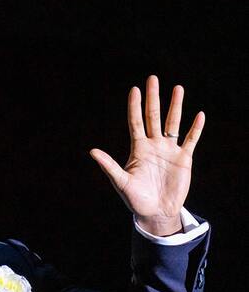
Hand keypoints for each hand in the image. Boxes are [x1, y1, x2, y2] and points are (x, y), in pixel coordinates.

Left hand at [89, 75, 204, 235]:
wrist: (156, 212)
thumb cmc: (135, 199)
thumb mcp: (120, 181)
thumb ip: (109, 165)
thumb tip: (92, 151)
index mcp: (138, 149)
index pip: (135, 122)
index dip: (134, 106)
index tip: (134, 90)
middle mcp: (153, 145)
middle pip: (153, 116)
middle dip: (153, 98)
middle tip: (153, 79)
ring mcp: (169, 150)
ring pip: (172, 123)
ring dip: (175, 106)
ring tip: (177, 88)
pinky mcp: (183, 159)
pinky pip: (190, 140)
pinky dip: (195, 128)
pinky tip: (198, 115)